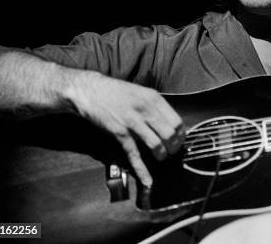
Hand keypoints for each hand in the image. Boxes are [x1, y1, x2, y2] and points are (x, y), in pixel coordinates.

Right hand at [67, 70, 182, 187]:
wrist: (90, 91)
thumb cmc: (115, 92)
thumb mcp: (141, 92)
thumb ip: (154, 106)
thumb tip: (168, 122)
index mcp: (154, 98)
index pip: (177, 121)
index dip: (181, 135)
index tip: (179, 140)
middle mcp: (146, 110)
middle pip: (170, 135)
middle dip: (173, 147)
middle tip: (172, 151)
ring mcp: (133, 122)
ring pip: (156, 144)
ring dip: (161, 155)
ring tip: (161, 157)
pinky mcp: (120, 133)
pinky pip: (134, 154)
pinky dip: (142, 170)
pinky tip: (147, 180)